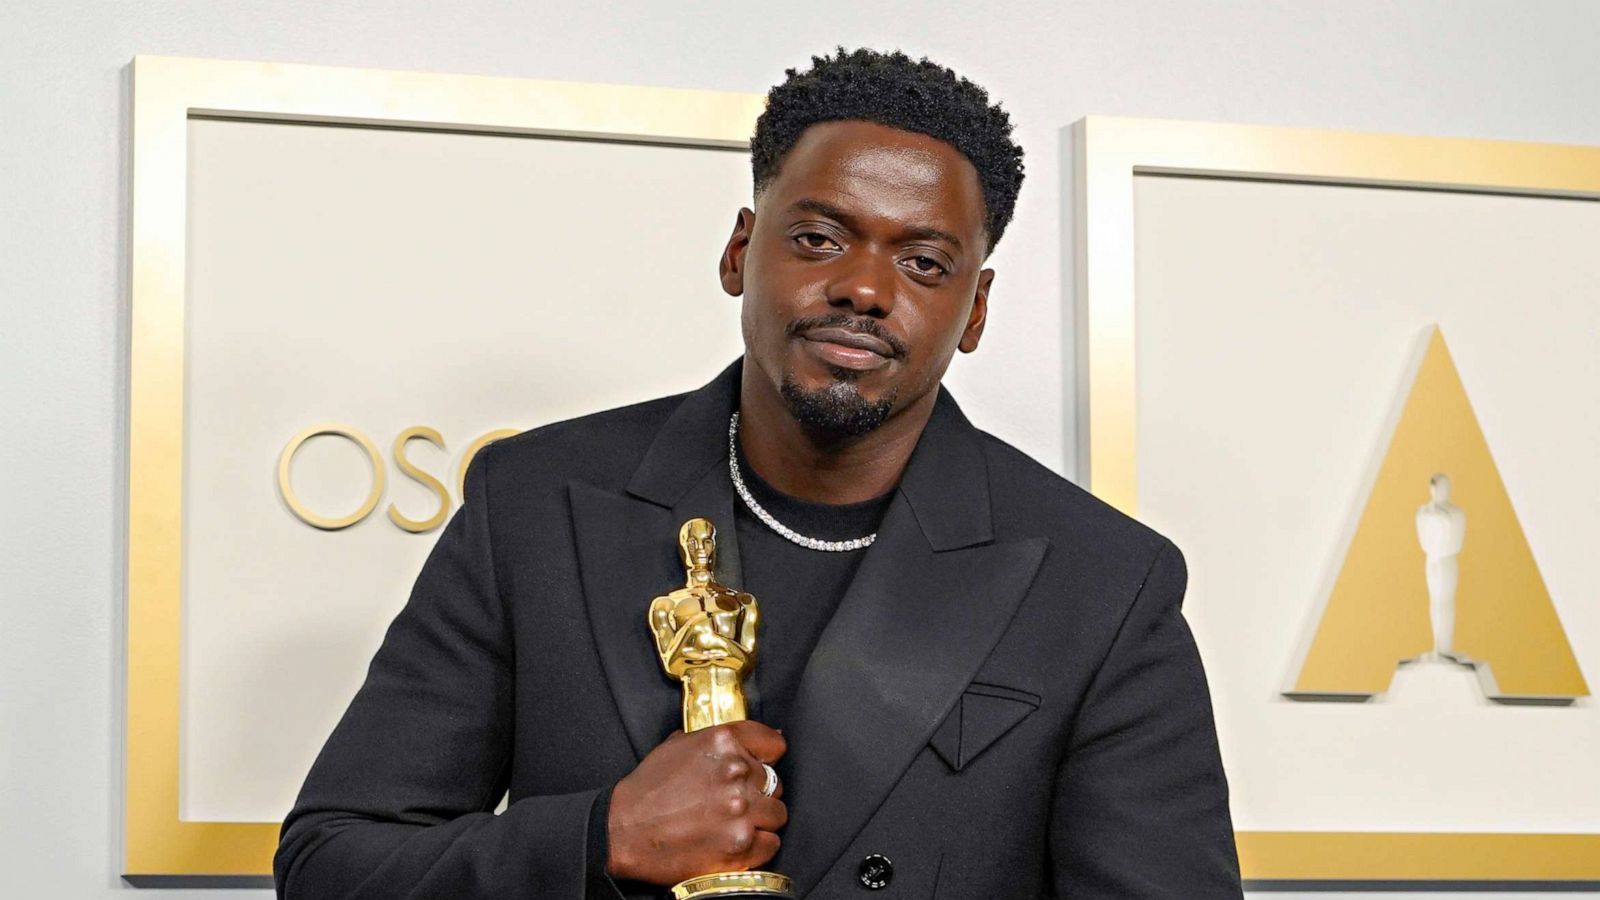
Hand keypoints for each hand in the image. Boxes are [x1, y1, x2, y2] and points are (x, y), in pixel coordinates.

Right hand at [606, 721, 787, 884]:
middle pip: (775, 783)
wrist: (623, 831)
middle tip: (733, 803)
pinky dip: (757, 847)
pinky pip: (771, 844)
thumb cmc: (646, 790)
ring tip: (733, 824)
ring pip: (777, 814)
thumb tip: (748, 742)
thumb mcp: (677, 746)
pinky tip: (734, 842)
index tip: (762, 766)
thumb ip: (715, 741)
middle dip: (758, 793)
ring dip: (760, 820)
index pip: (774, 744)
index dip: (767, 758)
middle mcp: (736, 771)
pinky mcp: (740, 845)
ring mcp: (741, 809)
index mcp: (723, 741)